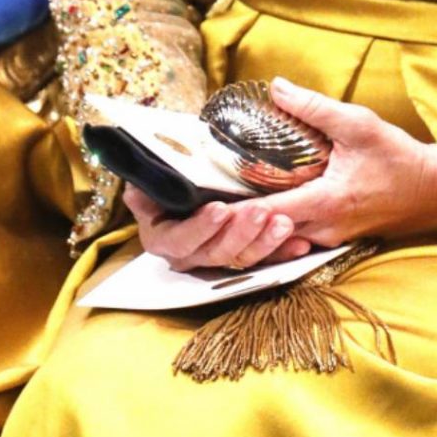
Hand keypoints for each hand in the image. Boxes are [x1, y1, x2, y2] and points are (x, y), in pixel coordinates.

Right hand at [126, 185, 316, 272]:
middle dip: (239, 234)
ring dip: (265, 243)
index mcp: (162, 236)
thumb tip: (136, 189)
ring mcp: (217, 256)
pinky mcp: (242, 256)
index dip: (200, 229)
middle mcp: (188, 253)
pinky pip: (263, 260)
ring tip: (285, 223)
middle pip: (214, 252)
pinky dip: (282, 252)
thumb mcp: (151, 177)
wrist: (188, 180)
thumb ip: (145, 184)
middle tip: (261, 211)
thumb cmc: (167, 176)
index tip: (221, 209)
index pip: (180, 240)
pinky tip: (301, 244)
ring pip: (241, 259)